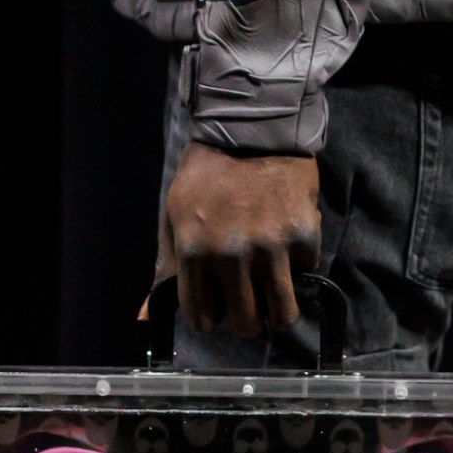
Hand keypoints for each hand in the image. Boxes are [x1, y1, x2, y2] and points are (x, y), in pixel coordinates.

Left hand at [158, 143, 319, 335]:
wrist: (251, 128)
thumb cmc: (205, 175)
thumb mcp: (174, 216)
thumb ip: (165, 269)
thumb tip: (146, 318)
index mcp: (194, 251)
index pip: (202, 318)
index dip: (209, 318)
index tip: (215, 307)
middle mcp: (232, 254)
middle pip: (245, 324)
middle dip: (245, 320)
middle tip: (247, 302)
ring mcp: (271, 246)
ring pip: (282, 314)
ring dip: (277, 311)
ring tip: (273, 295)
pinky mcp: (304, 234)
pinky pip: (306, 274)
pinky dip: (298, 267)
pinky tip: (286, 247)